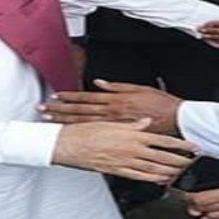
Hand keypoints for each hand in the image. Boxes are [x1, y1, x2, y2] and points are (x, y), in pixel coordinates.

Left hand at [41, 80, 181, 133]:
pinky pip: (97, 135)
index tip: (55, 97)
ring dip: (66, 122)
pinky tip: (72, 134)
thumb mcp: (139, 88)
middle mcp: (112, 113)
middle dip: (60, 111)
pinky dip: (83, 134)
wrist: (175, 120)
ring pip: (84, 124)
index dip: (69, 98)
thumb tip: (99, 83)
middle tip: (44, 110)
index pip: (87, 98)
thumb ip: (116, 87)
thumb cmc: (160, 104)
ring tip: (51, 121)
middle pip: (80, 112)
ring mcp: (114, 126)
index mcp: (116, 100)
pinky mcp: (119, 136)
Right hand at [51, 119, 197, 182]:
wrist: (68, 145)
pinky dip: (152, 179)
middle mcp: (131, 149)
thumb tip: (146, 122)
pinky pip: (139, 177)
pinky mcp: (117, 171)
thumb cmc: (87, 131)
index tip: (192, 147)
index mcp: (132, 134)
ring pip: (153, 169)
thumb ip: (132, 124)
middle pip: (162, 157)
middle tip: (192, 164)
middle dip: (180, 161)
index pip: (163, 140)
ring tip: (181, 174)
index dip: (180, 145)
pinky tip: (160, 180)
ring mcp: (125, 162)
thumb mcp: (112, 121)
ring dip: (169, 172)